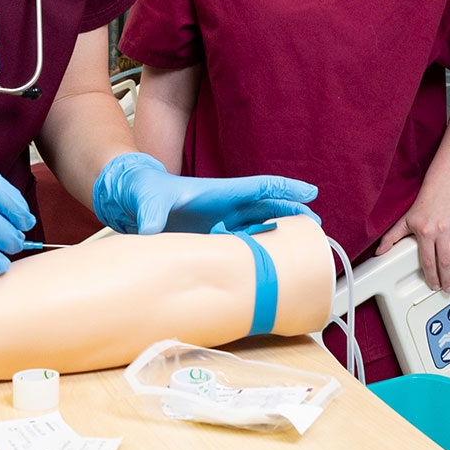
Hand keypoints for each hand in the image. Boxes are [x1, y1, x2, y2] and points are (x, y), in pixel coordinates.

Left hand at [92, 152, 316, 234]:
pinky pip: (241, 243)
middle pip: (267, 207)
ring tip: (300, 244)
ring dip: (279, 231)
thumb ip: (150, 216)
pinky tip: (268, 261)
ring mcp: (219, 222)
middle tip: (316, 224)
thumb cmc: (144, 192)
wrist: (132, 200)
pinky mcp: (210, 237)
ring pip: (258, 225)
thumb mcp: (148, 202)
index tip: (310, 192)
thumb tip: (148, 233)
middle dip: (292, 212)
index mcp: (219, 192)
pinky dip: (257, 249)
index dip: (285, 189)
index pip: (259, 187)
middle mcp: (224, 207)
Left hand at [375, 184, 449, 291]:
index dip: (431, 276)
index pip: (429, 261)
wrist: (442, 186)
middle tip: (447, 288)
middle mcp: (441, 230)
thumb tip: (379, 252)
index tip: (433, 284)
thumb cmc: (424, 204)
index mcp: (425, 231)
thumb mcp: (405, 220)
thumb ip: (391, 238)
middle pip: (445, 261)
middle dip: (446, 278)